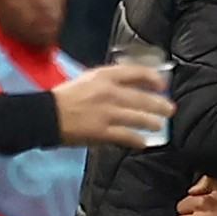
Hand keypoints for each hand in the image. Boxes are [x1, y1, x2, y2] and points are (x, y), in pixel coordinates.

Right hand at [54, 63, 173, 147]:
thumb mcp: (87, 80)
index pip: (135, 72)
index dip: (152, 77)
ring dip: (153, 123)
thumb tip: (130, 86)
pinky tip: (144, 142)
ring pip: (139, 118)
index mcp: (103, 76)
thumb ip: (108, 81)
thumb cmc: (65, 97)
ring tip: (160, 125)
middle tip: (170, 109)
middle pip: (142, 98)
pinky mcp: (102, 131)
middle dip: (160, 104)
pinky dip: (138, 140)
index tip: (162, 84)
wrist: (46, 115)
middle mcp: (108, 92)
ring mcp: (107, 113)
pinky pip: (127, 136)